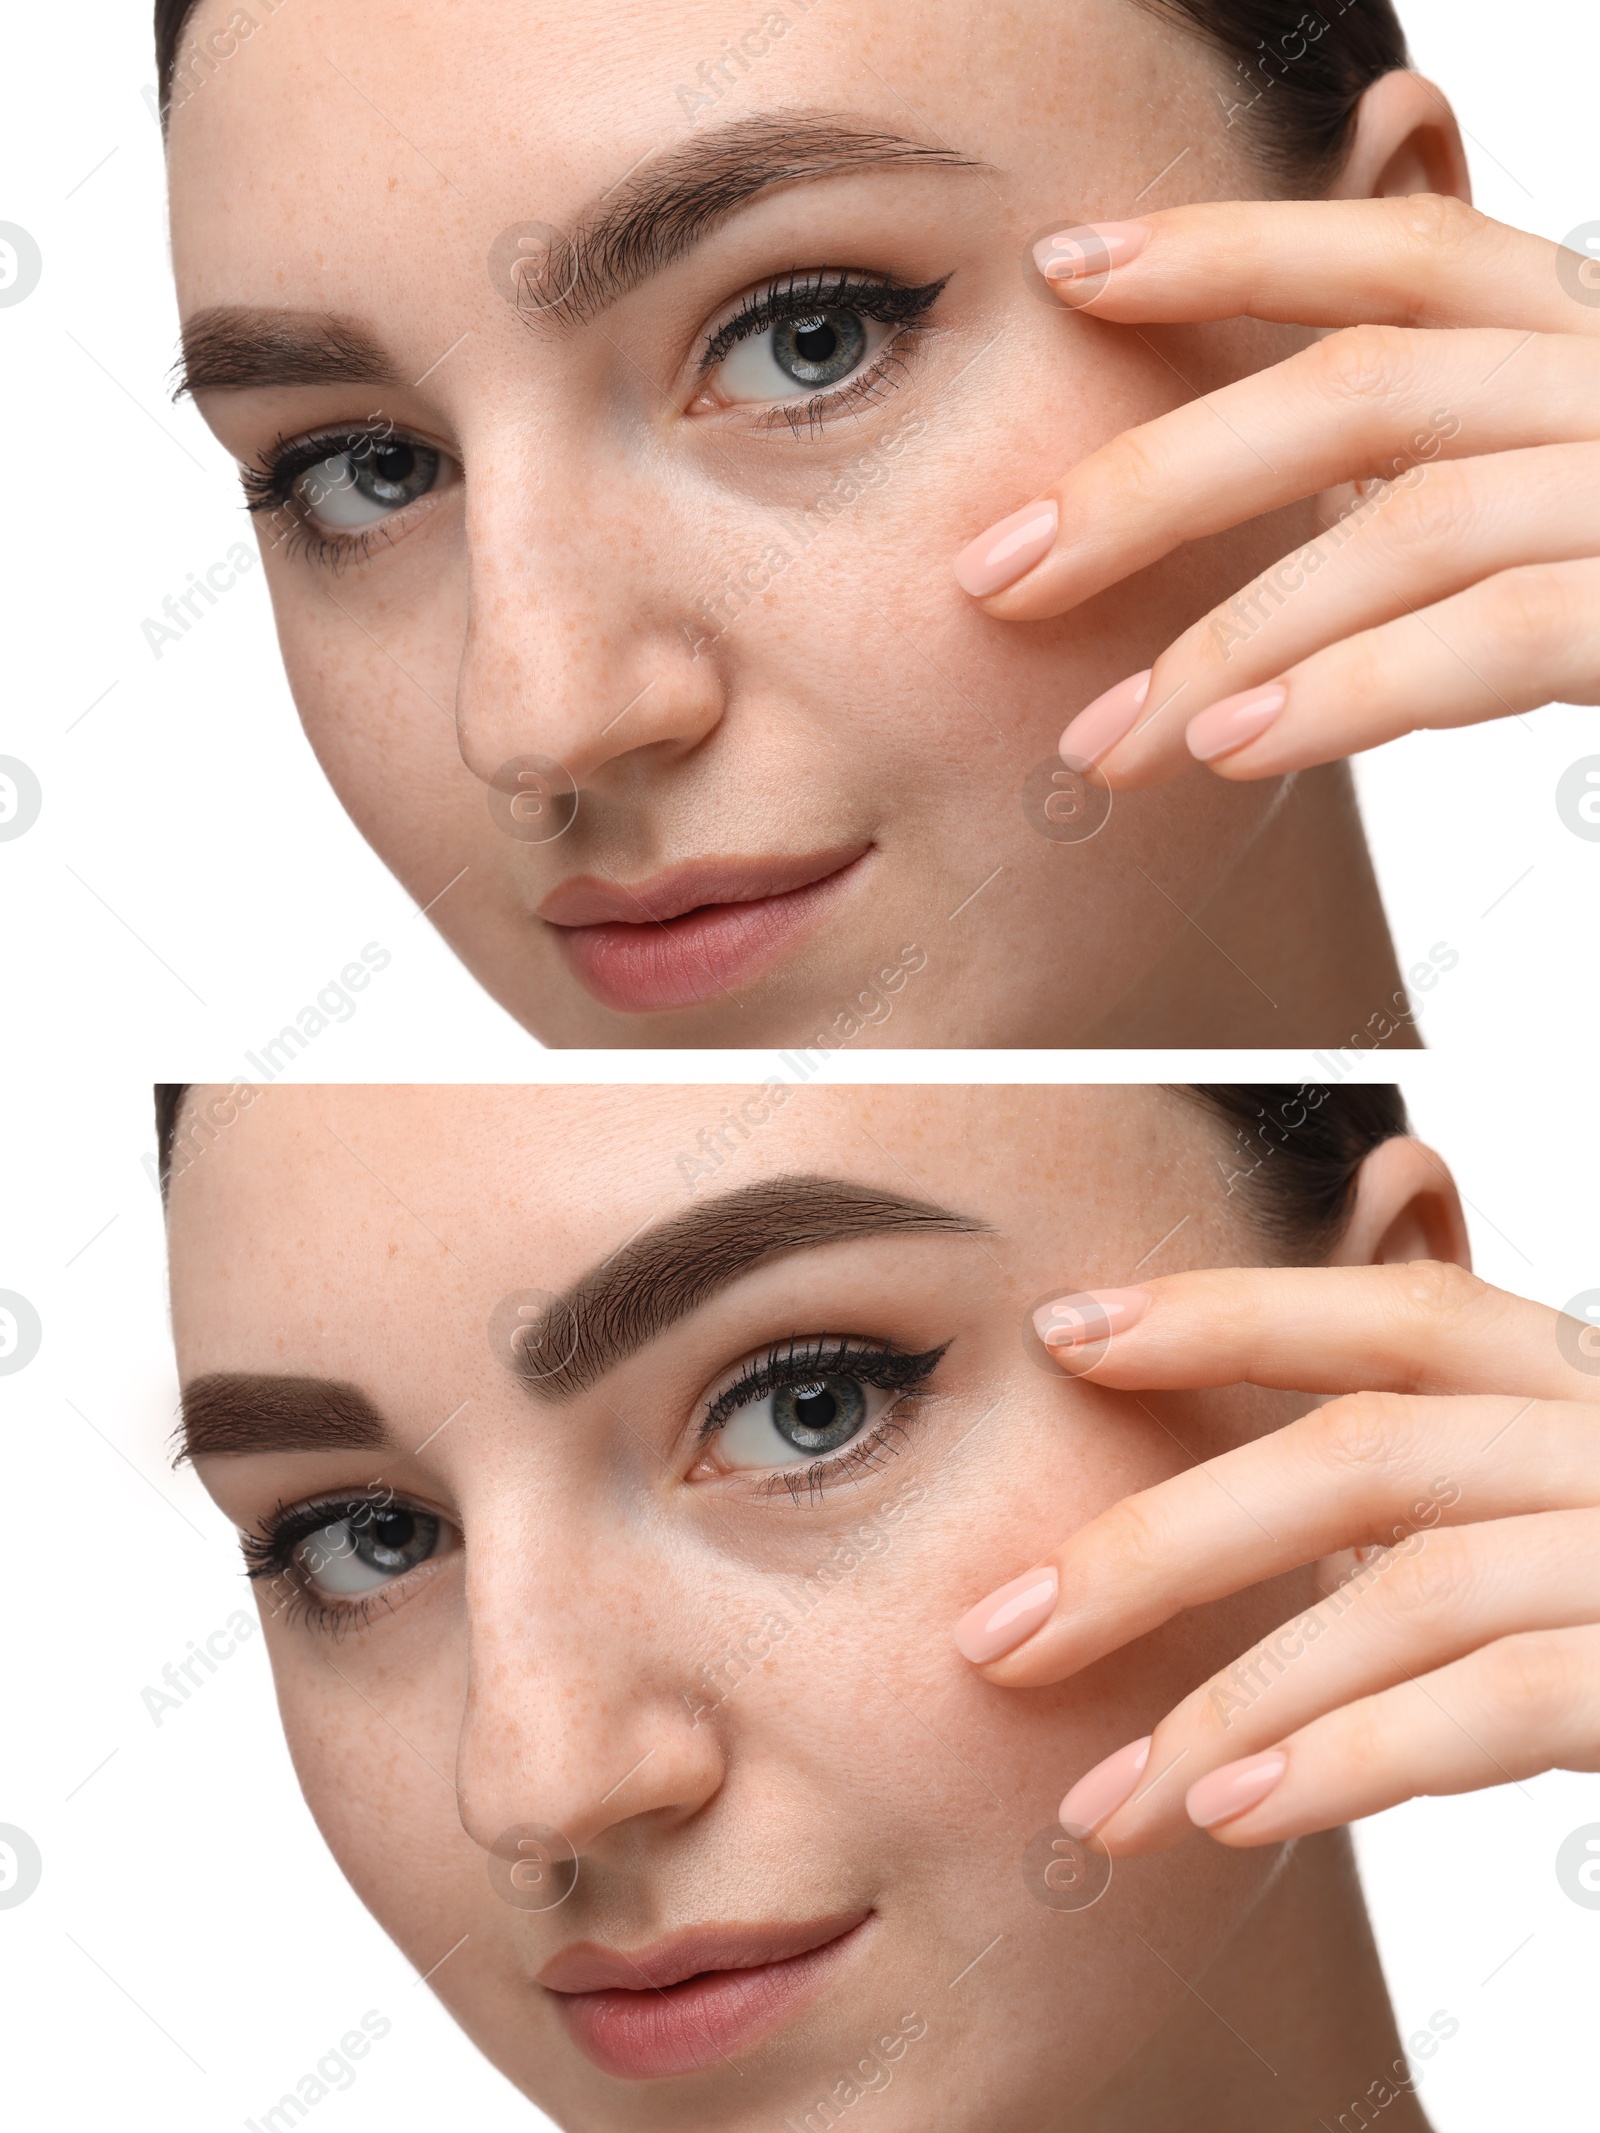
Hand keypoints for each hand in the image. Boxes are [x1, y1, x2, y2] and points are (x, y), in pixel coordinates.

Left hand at [952, 1262, 1599, 1851]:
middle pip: (1355, 1457)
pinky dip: (1343, 1759)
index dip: (1225, 1314)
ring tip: (1100, 1804)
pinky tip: (1226, 1816)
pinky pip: (1495, 1707)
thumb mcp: (1575, 1531)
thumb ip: (1447, 1516)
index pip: (1394, 1322)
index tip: (1059, 1334)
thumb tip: (1256, 1553)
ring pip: (1403, 1594)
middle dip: (1155, 1546)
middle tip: (997, 1638)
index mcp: (1581, 1394)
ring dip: (1224, 1705)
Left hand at [954, 196, 1599, 787]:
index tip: (1068, 266)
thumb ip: (1456, 481)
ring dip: (1228, 636)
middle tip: (1001, 571)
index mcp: (1597, 352)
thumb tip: (1286, 540)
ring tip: (1107, 740)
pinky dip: (1348, 693)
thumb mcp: (1573, 514)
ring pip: (1415, 516)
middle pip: (1367, 384)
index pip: (1405, 257)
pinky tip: (1233, 748)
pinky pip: (1499, 633)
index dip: (1230, 248)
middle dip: (1158, 476)